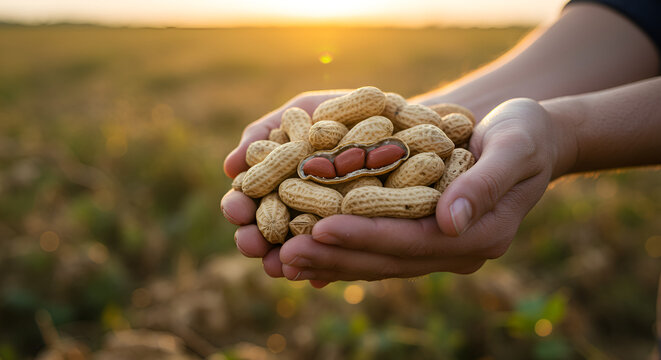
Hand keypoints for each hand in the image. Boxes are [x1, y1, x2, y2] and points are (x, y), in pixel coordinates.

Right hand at [221, 90, 347, 287]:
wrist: (392, 115)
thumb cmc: (338, 112)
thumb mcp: (300, 113)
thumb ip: (262, 135)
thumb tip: (229, 167)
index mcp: (274, 183)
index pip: (248, 200)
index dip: (238, 206)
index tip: (236, 208)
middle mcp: (294, 209)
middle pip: (266, 230)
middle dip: (253, 239)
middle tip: (250, 243)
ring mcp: (323, 226)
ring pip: (297, 249)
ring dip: (284, 260)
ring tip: (277, 265)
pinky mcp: (353, 240)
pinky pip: (337, 259)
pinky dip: (325, 269)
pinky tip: (317, 277)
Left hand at [276, 98, 574, 282]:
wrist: (532, 138)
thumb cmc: (525, 133)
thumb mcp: (514, 148)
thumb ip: (484, 184)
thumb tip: (451, 224)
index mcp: (480, 234)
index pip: (412, 240)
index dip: (364, 236)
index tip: (319, 229)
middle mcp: (456, 250)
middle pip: (387, 259)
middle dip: (335, 256)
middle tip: (283, 255)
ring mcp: (440, 247)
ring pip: (377, 260)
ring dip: (330, 260)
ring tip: (282, 259)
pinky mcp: (424, 237)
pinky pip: (378, 249)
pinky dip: (343, 251)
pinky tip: (307, 249)